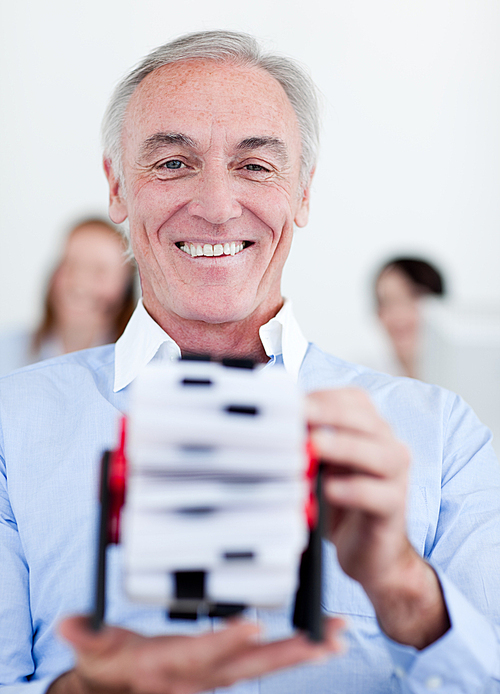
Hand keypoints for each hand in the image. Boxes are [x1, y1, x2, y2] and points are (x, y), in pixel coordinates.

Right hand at [51, 615, 344, 693]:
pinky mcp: (223, 673)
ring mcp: (215, 678)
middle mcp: (199, 678)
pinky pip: (262, 663)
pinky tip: (316, 642)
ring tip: (335, 637)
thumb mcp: (95, 652)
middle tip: (327, 638)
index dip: (226, 641)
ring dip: (301, 652)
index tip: (253, 626)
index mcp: (168, 668)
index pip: (202, 655)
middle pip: (250, 666)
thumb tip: (71, 622)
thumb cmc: (112, 669)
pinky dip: (291, 653)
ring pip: (264, 666)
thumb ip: (88, 636)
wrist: (118, 691)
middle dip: (291, 653)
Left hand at [306, 388, 448, 648]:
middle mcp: (389, 447)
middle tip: (300, 414)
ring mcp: (397, 478)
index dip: (324, 397)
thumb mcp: (322, 466)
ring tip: (313, 446)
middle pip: (367, 420)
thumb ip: (308, 444)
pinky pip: (379, 495)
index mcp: (371, 431)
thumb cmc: (342, 502)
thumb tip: (274, 426)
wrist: (372, 553)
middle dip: (331, 413)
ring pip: (380, 454)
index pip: (354, 400)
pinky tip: (329, 490)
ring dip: (344, 446)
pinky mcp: (395, 509)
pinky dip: (352, 490)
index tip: (293, 400)